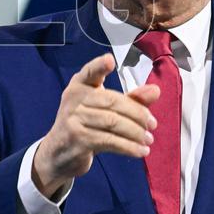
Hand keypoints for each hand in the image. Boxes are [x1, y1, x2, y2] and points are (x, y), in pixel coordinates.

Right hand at [32, 52, 159, 197]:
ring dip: (136, 132)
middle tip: (153, 124)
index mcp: (80, 85)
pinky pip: (109, 141)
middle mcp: (74, 99)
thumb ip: (131, 99)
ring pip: (113, 123)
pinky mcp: (78, 139)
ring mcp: (74, 119)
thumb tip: (155, 91)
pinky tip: (141, 150)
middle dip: (137, 113)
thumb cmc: (85, 125)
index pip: (90, 72)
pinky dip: (129, 147)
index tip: (110, 60)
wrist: (58, 153)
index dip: (99, 66)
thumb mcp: (105, 109)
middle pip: (112, 101)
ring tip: (148, 139)